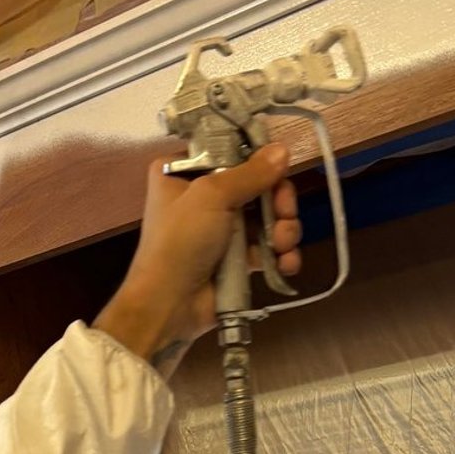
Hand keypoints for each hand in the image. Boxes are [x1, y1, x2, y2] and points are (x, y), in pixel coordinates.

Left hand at [93, 142, 299, 372]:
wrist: (168, 304)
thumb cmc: (181, 241)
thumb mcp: (211, 196)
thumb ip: (250, 173)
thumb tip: (282, 148)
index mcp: (183, 172)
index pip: (231, 153)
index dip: (258, 162)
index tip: (278, 172)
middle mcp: (202, 196)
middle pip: (257, 185)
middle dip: (279, 202)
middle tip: (285, 214)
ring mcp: (221, 229)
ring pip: (268, 217)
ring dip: (284, 230)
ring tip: (284, 246)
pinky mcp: (236, 259)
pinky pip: (267, 248)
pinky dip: (281, 255)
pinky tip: (286, 264)